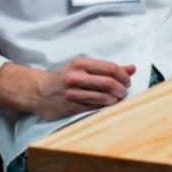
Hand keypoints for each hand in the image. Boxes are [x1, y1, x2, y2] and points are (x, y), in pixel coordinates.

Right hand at [0, 57, 135, 120]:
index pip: (110, 68)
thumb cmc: (64, 77)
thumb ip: (107, 68)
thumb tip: (132, 68)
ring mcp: (73, 93)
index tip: (128, 80)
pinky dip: (105, 107)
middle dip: (121, 88)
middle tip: (124, 91)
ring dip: (115, 99)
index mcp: (80, 63)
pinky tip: (107, 105)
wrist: (39, 91)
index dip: (124, 75)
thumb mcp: (83, 67)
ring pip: (103, 98)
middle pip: (109, 83)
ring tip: (116, 98)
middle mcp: (76, 77)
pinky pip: (95, 108)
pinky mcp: (72, 107)